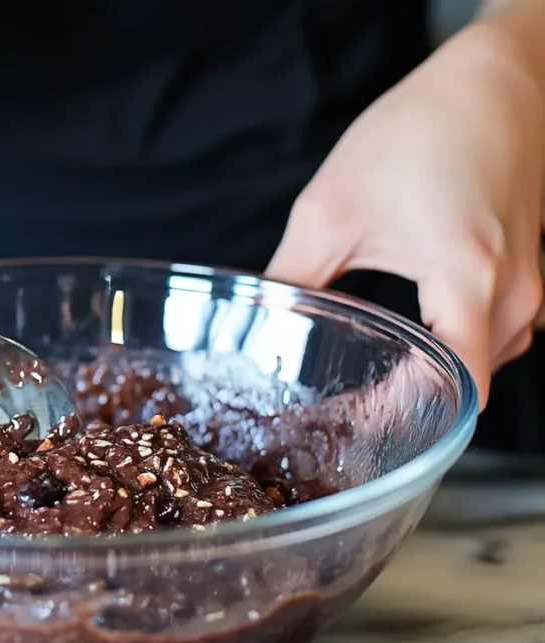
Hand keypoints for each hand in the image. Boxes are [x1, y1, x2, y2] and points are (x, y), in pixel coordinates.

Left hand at [266, 27, 544, 408]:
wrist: (495, 79)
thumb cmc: (419, 131)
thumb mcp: (331, 209)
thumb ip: (293, 277)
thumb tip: (259, 324)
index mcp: (467, 279)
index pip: (454, 390)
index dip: (401, 419)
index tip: (352, 430)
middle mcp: (514, 292)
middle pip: (468, 384)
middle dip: (408, 405)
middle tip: (348, 414)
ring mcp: (532, 283)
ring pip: (486, 361)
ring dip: (436, 377)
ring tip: (376, 383)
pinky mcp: (530, 269)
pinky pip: (499, 332)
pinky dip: (459, 346)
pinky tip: (417, 340)